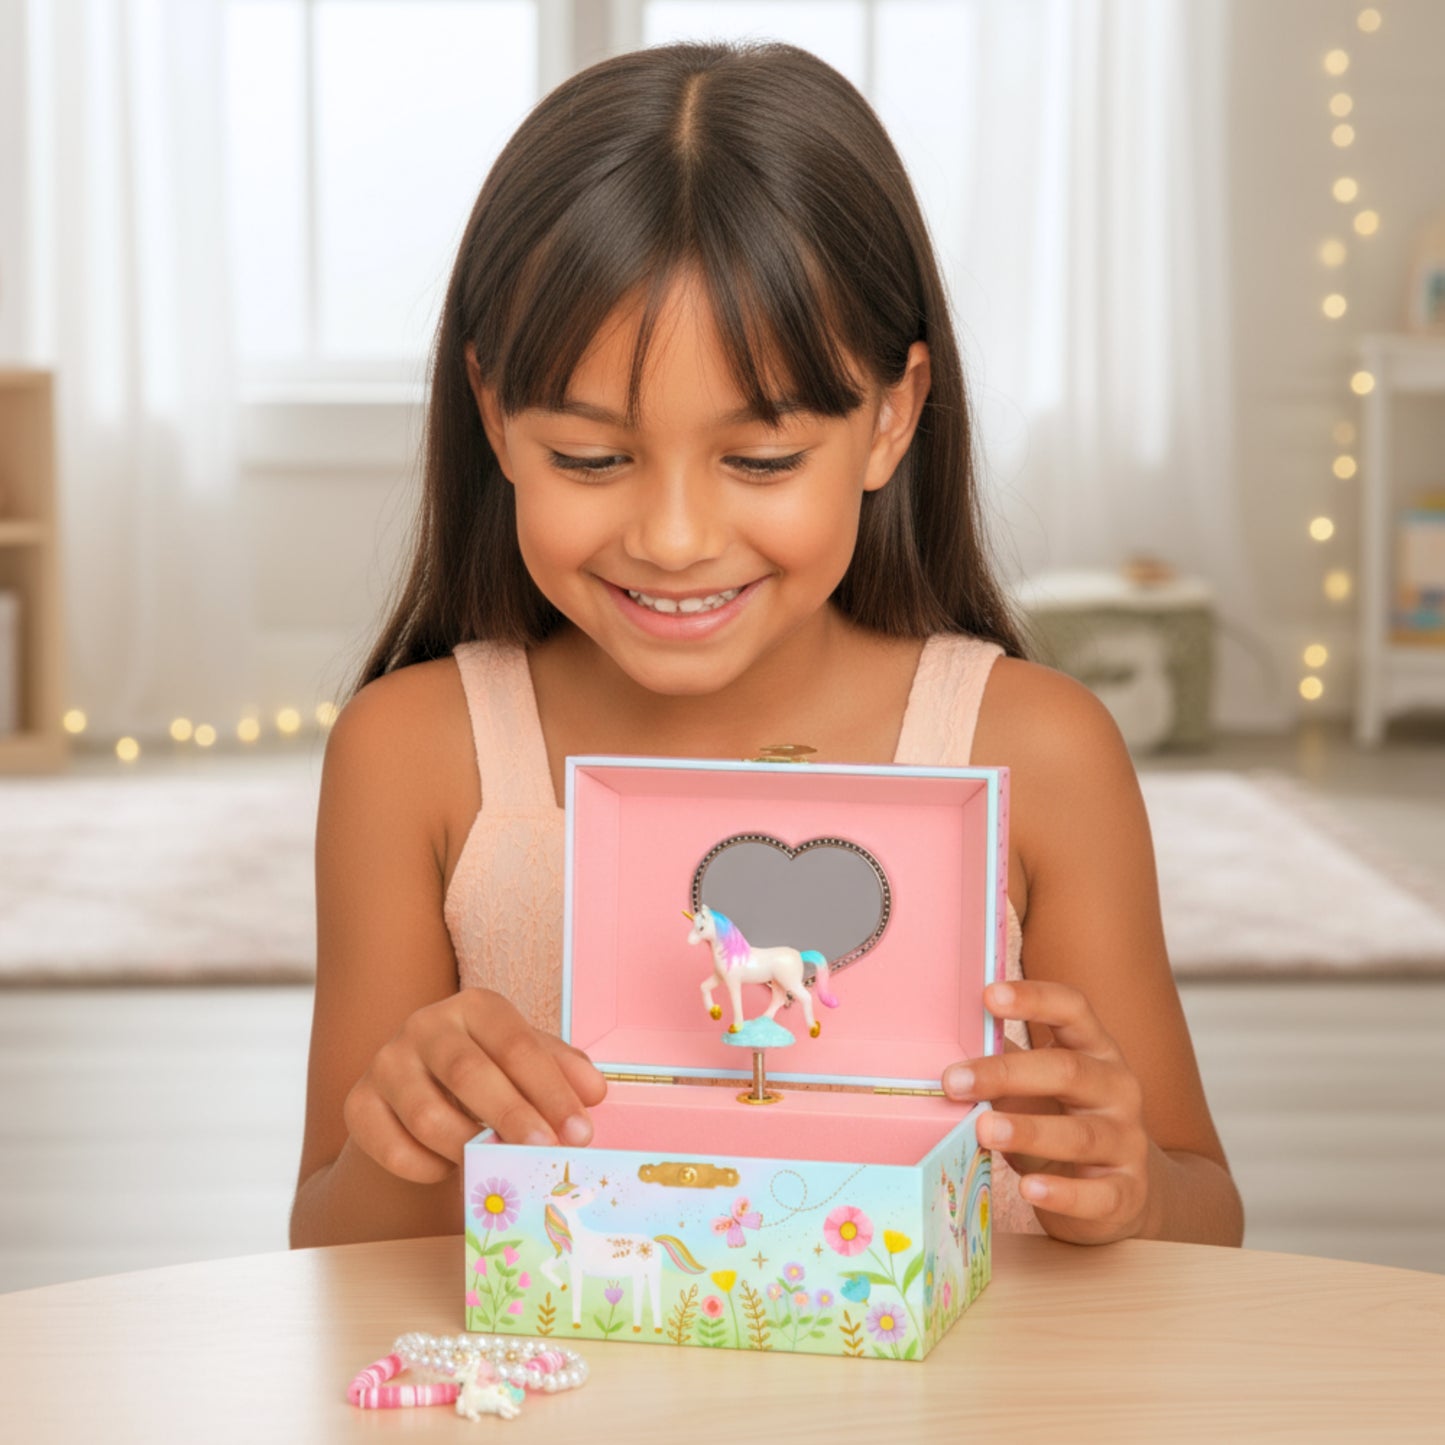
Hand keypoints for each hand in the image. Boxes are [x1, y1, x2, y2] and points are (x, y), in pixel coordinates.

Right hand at [343, 987, 607, 1183]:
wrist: (420, 1084)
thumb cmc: (489, 1069)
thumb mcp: (528, 1059)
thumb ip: (562, 1070)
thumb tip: (594, 1093)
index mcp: (475, 1006)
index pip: (516, 1044)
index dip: (550, 1090)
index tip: (579, 1131)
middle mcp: (426, 1025)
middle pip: (469, 1073)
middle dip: (512, 1117)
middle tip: (543, 1152)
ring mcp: (387, 1062)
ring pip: (427, 1115)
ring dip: (469, 1148)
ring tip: (496, 1165)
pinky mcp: (358, 1103)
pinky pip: (391, 1147)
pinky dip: (426, 1167)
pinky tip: (448, 1169)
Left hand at [941, 980, 1152, 1244]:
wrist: (1115, 1192)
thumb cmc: (1059, 1122)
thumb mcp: (1034, 1089)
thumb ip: (1002, 1066)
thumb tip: (940, 1050)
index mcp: (1094, 1050)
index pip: (1072, 1009)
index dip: (1034, 998)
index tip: (988, 995)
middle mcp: (1117, 1089)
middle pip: (1068, 1071)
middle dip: (1008, 1073)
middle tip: (954, 1080)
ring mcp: (1126, 1141)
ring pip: (1080, 1134)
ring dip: (1029, 1131)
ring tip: (984, 1129)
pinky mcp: (1127, 1192)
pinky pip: (1098, 1194)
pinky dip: (1063, 1193)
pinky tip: (1029, 1189)